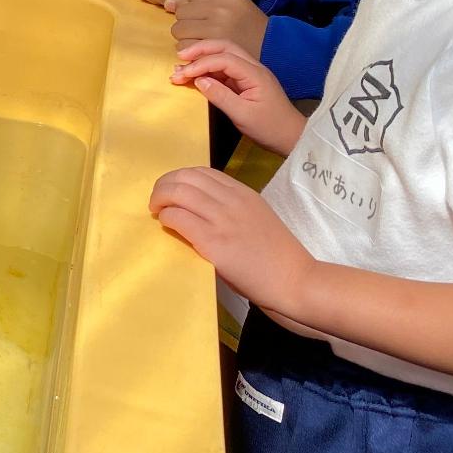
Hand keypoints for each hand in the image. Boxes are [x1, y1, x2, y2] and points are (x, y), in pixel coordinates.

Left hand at [150, 166, 313, 314]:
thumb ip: (230, 208)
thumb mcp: (256, 218)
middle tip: (157, 200)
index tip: (171, 190)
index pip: (202, 172)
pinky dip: (166, 217)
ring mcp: (223, 219)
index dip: (180, 178)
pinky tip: (166, 225)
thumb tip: (196, 206)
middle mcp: (233, 200)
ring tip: (156, 210)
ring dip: (159, 198)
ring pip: (178, 192)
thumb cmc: (275, 256)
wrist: (295, 280)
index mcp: (244, 193)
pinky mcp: (213, 241)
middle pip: (186, 177)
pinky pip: (178, 218)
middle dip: (164, 185)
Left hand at [169, 0, 267, 54]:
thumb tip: (168, 3)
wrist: (273, 48)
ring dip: (184, 36)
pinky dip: (188, 51)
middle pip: (181, 11)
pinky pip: (183, 47)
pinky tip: (200, 51)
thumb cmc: (247, 26)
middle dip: (187, 21)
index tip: (203, 15)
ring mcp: (217, 29)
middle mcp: (222, 9)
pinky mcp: (212, 48)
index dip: (194, 6)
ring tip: (200, 40)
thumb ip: (202, 1)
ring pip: (178, 29)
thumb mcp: (232, 6)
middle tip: (201, 30)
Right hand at [172, 39, 305, 154]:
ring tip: (181, 68)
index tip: (182, 75)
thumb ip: (220, 96)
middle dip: (200, 50)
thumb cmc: (269, 128)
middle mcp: (253, 68)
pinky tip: (194, 76)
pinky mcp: (245, 82)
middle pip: (225, 47)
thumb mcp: (242, 115)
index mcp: (255, 74)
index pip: (224, 59)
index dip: (200, 64)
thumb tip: (199, 81)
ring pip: (223, 56)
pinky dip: (207, 70)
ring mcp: (249, 74)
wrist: (291, 137)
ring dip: (202, 59)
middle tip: (179, 58)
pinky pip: (224, 69)